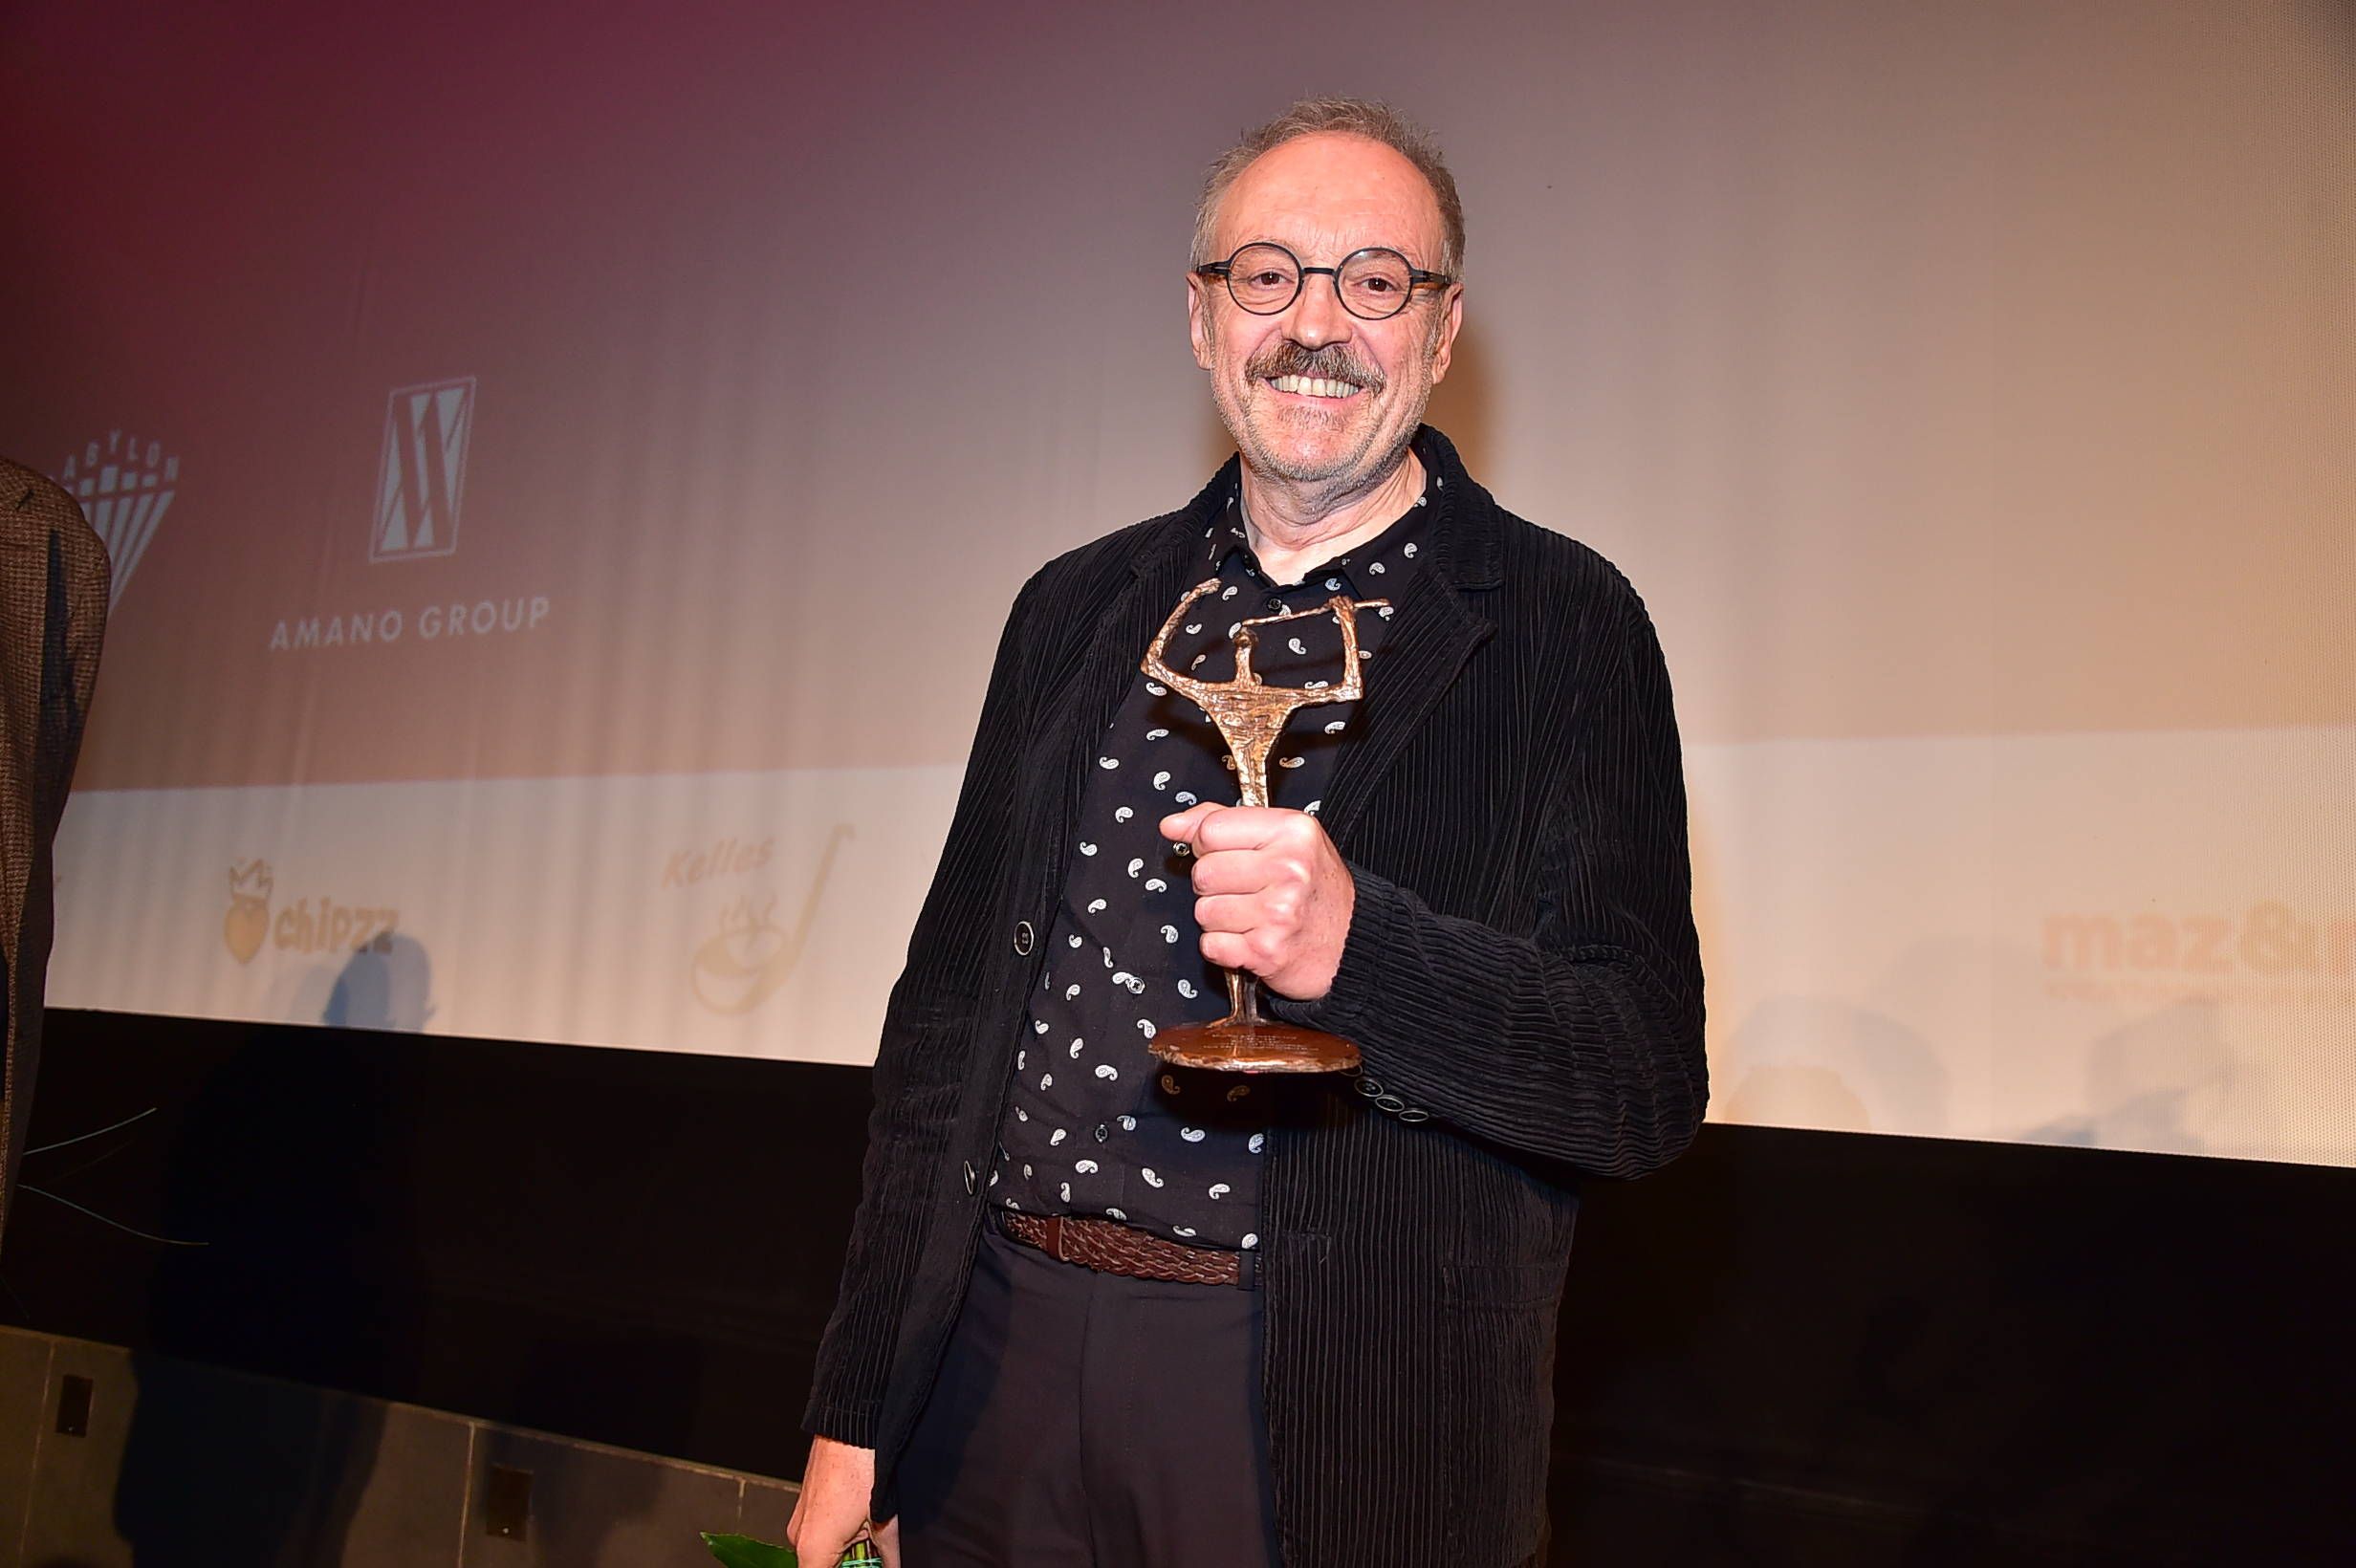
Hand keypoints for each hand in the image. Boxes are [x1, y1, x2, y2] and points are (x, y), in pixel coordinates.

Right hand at [788, 1436, 898, 1565]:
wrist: (849, 1425)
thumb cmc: (861, 1466)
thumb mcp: (884, 1520)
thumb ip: (889, 1555)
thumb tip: (894, 1567)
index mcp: (813, 1550)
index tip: (867, 1566)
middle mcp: (798, 1538)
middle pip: (824, 1567)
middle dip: (851, 1563)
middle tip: (874, 1549)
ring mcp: (798, 1520)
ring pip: (822, 1550)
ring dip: (846, 1548)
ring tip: (870, 1527)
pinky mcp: (804, 1504)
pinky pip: (819, 1531)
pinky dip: (838, 1532)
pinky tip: (859, 1517)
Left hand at [1159, 802, 1353, 1000]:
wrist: (1353, 941)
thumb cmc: (1318, 889)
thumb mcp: (1284, 838)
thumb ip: (1224, 822)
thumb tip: (1174, 824)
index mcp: (1292, 832)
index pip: (1211, 829)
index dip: (1209, 844)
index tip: (1227, 854)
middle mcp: (1288, 869)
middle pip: (1203, 872)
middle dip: (1215, 884)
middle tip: (1245, 889)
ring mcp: (1278, 912)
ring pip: (1203, 910)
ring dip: (1219, 917)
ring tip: (1251, 914)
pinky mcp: (1267, 951)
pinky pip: (1211, 944)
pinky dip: (1224, 946)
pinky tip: (1250, 936)